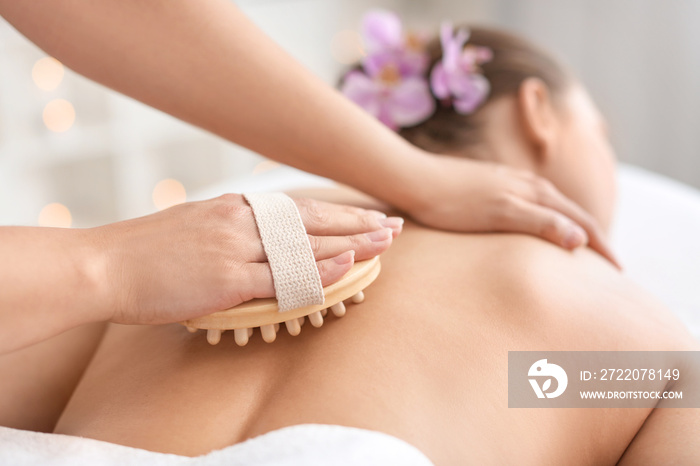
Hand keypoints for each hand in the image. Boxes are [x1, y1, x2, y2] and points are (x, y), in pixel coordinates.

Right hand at [93, 194, 400, 324]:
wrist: (104, 265)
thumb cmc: (145, 252)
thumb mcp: (195, 227)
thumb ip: (232, 231)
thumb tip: (260, 242)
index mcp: (234, 207)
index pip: (299, 209)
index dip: (338, 213)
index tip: (367, 216)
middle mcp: (241, 220)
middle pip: (313, 220)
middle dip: (357, 223)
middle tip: (394, 225)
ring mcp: (236, 247)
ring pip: (307, 245)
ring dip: (351, 243)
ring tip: (387, 242)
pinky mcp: (228, 278)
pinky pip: (284, 276)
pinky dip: (320, 271)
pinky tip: (349, 266)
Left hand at [405, 155, 619, 267]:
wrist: (415, 180)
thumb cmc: (454, 202)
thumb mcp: (500, 214)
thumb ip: (541, 223)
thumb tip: (582, 239)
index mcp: (535, 191)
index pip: (581, 220)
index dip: (602, 245)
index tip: (619, 272)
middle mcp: (528, 184)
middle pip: (571, 212)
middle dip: (594, 237)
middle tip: (610, 266)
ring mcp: (510, 184)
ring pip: (553, 208)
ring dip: (572, 228)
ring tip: (581, 250)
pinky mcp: (492, 187)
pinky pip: (533, 207)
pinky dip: (548, 222)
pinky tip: (537, 229)